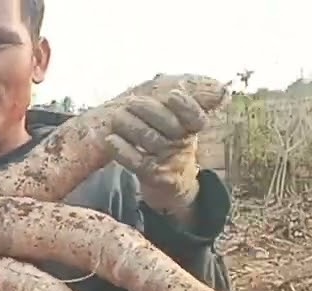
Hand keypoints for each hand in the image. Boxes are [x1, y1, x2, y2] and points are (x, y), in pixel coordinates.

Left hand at [105, 75, 226, 220]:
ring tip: (117, 116)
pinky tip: (110, 138)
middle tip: (131, 101)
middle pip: (168, 125)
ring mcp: (169, 162)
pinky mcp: (153, 176)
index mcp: (192, 129)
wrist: (171, 184)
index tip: (173, 94)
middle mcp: (183, 146)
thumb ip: (182, 104)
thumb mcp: (181, 124)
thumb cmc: (171, 144)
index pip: (195, 117)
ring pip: (149, 139)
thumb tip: (200, 85)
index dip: (185, 106)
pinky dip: (121, 149)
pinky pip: (136, 161)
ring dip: (130, 124)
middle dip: (148, 110)